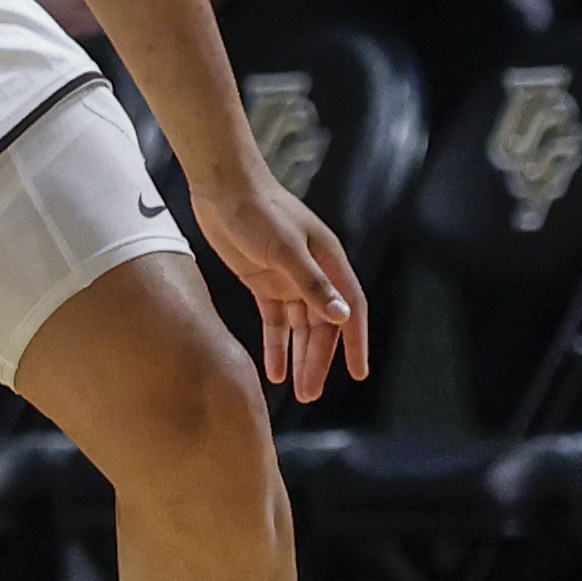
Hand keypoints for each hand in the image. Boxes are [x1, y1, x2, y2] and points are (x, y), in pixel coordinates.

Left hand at [187, 167, 367, 404]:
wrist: (222, 186)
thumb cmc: (258, 210)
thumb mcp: (285, 249)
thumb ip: (312, 284)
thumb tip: (342, 316)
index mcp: (328, 261)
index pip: (351, 309)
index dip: (356, 342)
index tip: (358, 372)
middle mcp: (313, 273)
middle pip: (323, 325)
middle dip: (319, 360)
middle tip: (310, 394)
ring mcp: (287, 278)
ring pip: (299, 327)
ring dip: (299, 357)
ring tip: (296, 390)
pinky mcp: (263, 281)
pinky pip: (275, 320)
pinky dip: (276, 344)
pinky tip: (274, 369)